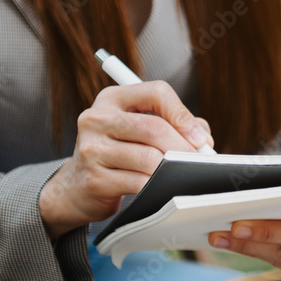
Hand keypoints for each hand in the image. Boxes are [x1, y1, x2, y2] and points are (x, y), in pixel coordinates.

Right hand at [39, 81, 213, 238]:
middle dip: (183, 146)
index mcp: (111, 99)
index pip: (156, 92)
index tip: (200, 138)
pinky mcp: (94, 179)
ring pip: (148, 158)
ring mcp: (92, 149)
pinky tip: (163, 188)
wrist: (77, 187)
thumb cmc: (118, 154)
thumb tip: (203, 139)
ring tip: (182, 175)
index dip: (182, 114)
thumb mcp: (137, 129)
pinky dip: (157, 187)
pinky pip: (138, 183)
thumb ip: (173, 125)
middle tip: (199, 161)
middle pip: (153, 127)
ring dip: (172, 169)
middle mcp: (96, 119)